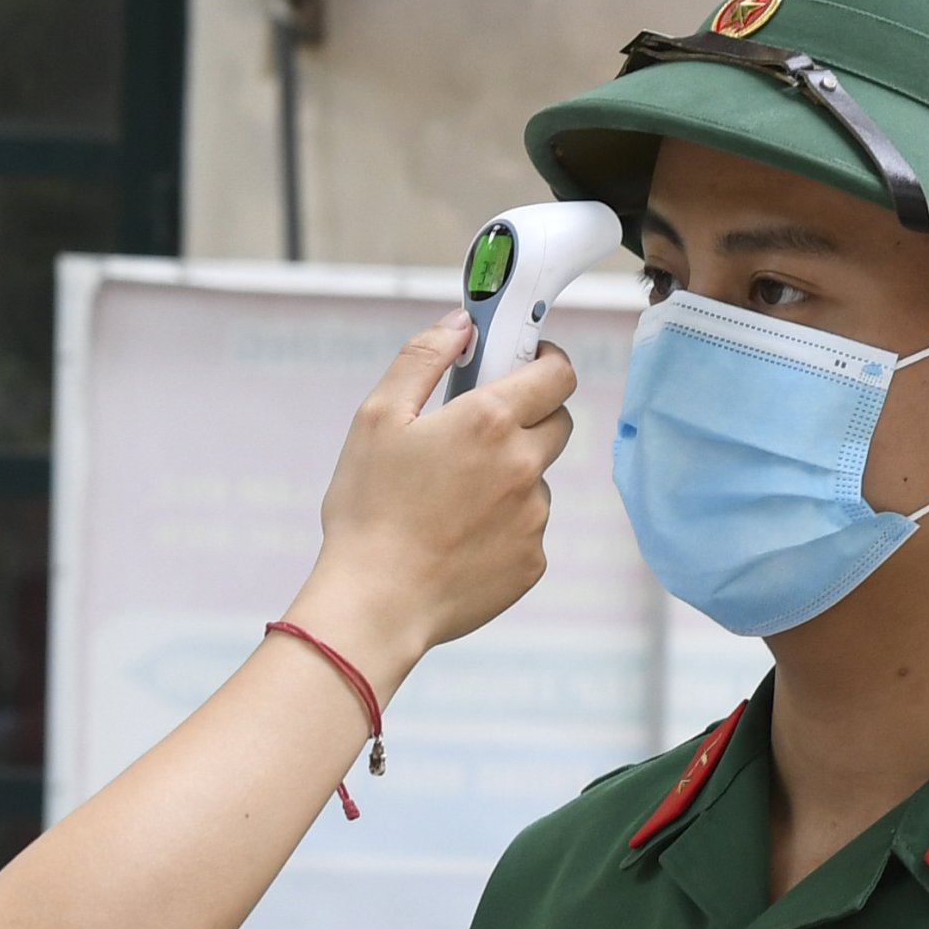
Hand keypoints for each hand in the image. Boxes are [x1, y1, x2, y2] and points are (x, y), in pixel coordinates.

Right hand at [284, 311, 577, 687]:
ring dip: (511, 476)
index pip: (559, 373)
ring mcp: (534, 517)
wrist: (377, 603)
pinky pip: (528, 528)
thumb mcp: (377, 418)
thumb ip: (422, 358)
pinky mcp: (533, 560)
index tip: (526, 365)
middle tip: (480, 432)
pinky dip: (503, 525)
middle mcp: (524, 465)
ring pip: (538, 479)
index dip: (547, 361)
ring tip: (452, 499)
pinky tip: (457, 537)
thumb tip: (460, 324)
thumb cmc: (369, 511)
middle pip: (558, 422)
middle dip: (530, 417)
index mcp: (490, 421)